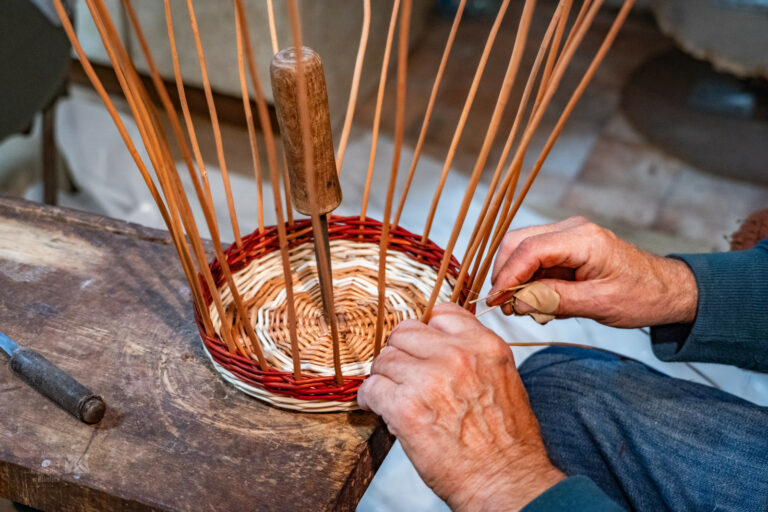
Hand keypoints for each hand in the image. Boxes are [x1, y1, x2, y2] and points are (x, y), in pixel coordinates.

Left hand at [358, 303, 563, 510]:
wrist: (506, 482)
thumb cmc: (508, 442)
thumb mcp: (504, 380)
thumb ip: (474, 357)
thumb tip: (441, 346)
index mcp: (484, 346)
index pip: (440, 313)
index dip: (427, 331)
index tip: (421, 346)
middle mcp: (456, 355)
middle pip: (406, 332)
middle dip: (402, 353)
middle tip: (402, 373)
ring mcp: (429, 378)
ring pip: (385, 358)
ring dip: (385, 377)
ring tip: (390, 394)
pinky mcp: (405, 407)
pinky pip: (372, 387)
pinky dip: (370, 398)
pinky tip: (378, 407)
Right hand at [489, 216, 697, 327]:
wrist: (668, 290)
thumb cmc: (641, 295)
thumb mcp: (598, 304)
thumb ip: (555, 300)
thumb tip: (517, 302)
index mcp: (582, 239)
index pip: (529, 249)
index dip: (507, 275)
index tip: (495, 300)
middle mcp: (571, 229)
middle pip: (518, 242)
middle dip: (505, 273)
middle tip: (503, 305)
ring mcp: (568, 235)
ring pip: (523, 249)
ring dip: (515, 277)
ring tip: (521, 306)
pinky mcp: (567, 246)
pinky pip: (536, 258)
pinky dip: (529, 279)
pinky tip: (537, 300)